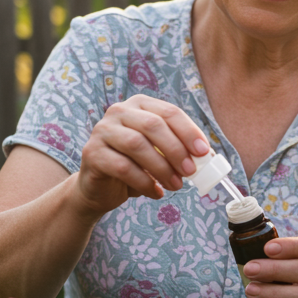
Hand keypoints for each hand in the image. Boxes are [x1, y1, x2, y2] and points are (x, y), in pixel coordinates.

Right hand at [73, 95, 209, 215]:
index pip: (169, 112)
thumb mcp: (158, 152)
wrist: (100, 187)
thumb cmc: (134, 166)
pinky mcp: (92, 153)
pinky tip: (155, 192)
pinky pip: (123, 167)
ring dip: (162, 168)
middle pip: (153, 125)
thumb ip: (177, 148)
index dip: (189, 131)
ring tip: (175, 185)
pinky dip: (144, 183)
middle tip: (190, 171)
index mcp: (139, 105)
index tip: (203, 152)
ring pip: (137, 144)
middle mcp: (119, 111)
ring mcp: (102, 131)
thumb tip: (205, 156)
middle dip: (176, 150)